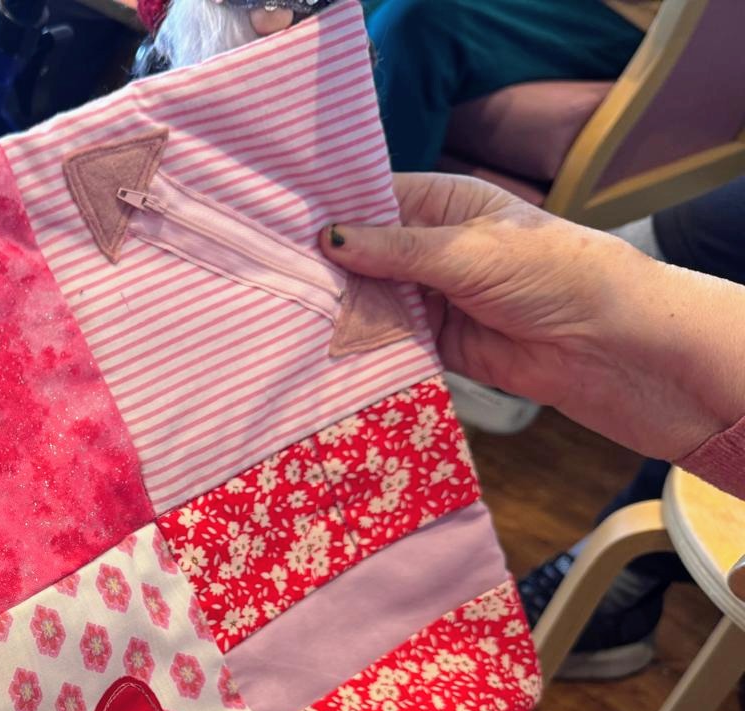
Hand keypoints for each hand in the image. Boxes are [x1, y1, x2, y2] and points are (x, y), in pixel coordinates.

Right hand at [320, 173, 744, 463]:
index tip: (281, 222)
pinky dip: (362, 344)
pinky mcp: (431, 342)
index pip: (373, 199)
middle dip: (327, 265)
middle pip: (362, 253)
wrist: (602, 344)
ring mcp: (429, 296)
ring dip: (339, 307)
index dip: (331, 210)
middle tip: (273, 274)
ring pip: (368, 298)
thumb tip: (328, 238)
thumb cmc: (551, 272)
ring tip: (288, 311)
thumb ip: (396, 248)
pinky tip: (323, 345)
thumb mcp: (468, 250)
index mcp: (443, 204)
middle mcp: (430, 248)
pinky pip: (385, 340)